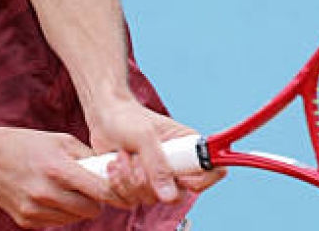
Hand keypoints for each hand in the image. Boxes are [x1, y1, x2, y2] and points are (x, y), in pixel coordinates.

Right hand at [0, 126, 115, 227]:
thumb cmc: (26, 144)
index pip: (99, 191)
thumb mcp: (59, 140)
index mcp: (57, 168)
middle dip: (95, 200)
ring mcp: (35, 209)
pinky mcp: (26, 220)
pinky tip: (49, 195)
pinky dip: (59, 212)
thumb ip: (86, 157)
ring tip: (66, 189)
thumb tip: (110, 171)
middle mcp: (46, 193)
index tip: (119, 189)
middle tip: (88, 187)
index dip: (114, 191)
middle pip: (91, 210)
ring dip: (77, 207)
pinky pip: (56, 222)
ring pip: (75, 219)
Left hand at [85, 99, 225, 208]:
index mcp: (189, 147)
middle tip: (135, 158)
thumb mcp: (144, 136)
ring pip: (150, 199)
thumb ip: (157, 165)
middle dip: (149, 180)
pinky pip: (130, 201)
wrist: (104, 117)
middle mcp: (177, 166)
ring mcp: (156, 179)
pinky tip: (113, 166)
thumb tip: (170, 196)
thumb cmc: (127, 118)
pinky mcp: (137, 187)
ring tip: (121, 156)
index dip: (201, 180)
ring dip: (129, 180)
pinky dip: (118, 185)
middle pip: (177, 195)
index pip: (214, 171)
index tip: (180, 176)